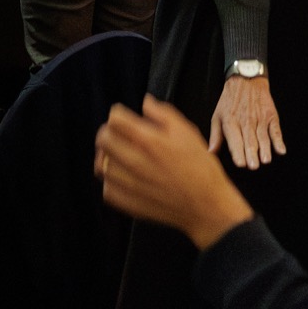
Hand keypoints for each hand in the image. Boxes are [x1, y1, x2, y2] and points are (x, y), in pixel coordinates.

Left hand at [94, 99, 256, 252]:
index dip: (119, 114)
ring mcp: (129, 185)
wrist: (206, 206)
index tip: (125, 118)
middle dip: (109, 132)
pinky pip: (106, 188)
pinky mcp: (128, 203)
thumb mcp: (188, 132)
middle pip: (103, 139)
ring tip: (119, 155)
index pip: (114, 119)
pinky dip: (111, 181)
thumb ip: (163, 113)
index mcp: (149, 140)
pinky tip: (124, 178)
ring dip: (107, 156)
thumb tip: (145, 102)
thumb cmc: (200, 167)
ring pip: (101, 164)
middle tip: (120, 135)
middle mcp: (134, 161)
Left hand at [207, 72, 286, 171]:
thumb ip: (215, 136)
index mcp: (231, 122)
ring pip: (263, 136)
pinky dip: (279, 140)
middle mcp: (246, 121)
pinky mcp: (271, 116)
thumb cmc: (229, 102)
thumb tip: (210, 153)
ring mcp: (260, 118)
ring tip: (265, 160)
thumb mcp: (217, 116)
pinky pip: (275, 130)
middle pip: (249, 140)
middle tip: (253, 166)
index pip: (235, 140)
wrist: (246, 80)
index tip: (240, 164)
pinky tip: (281, 150)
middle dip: (251, 154)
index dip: (238, 152)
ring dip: (265, 149)